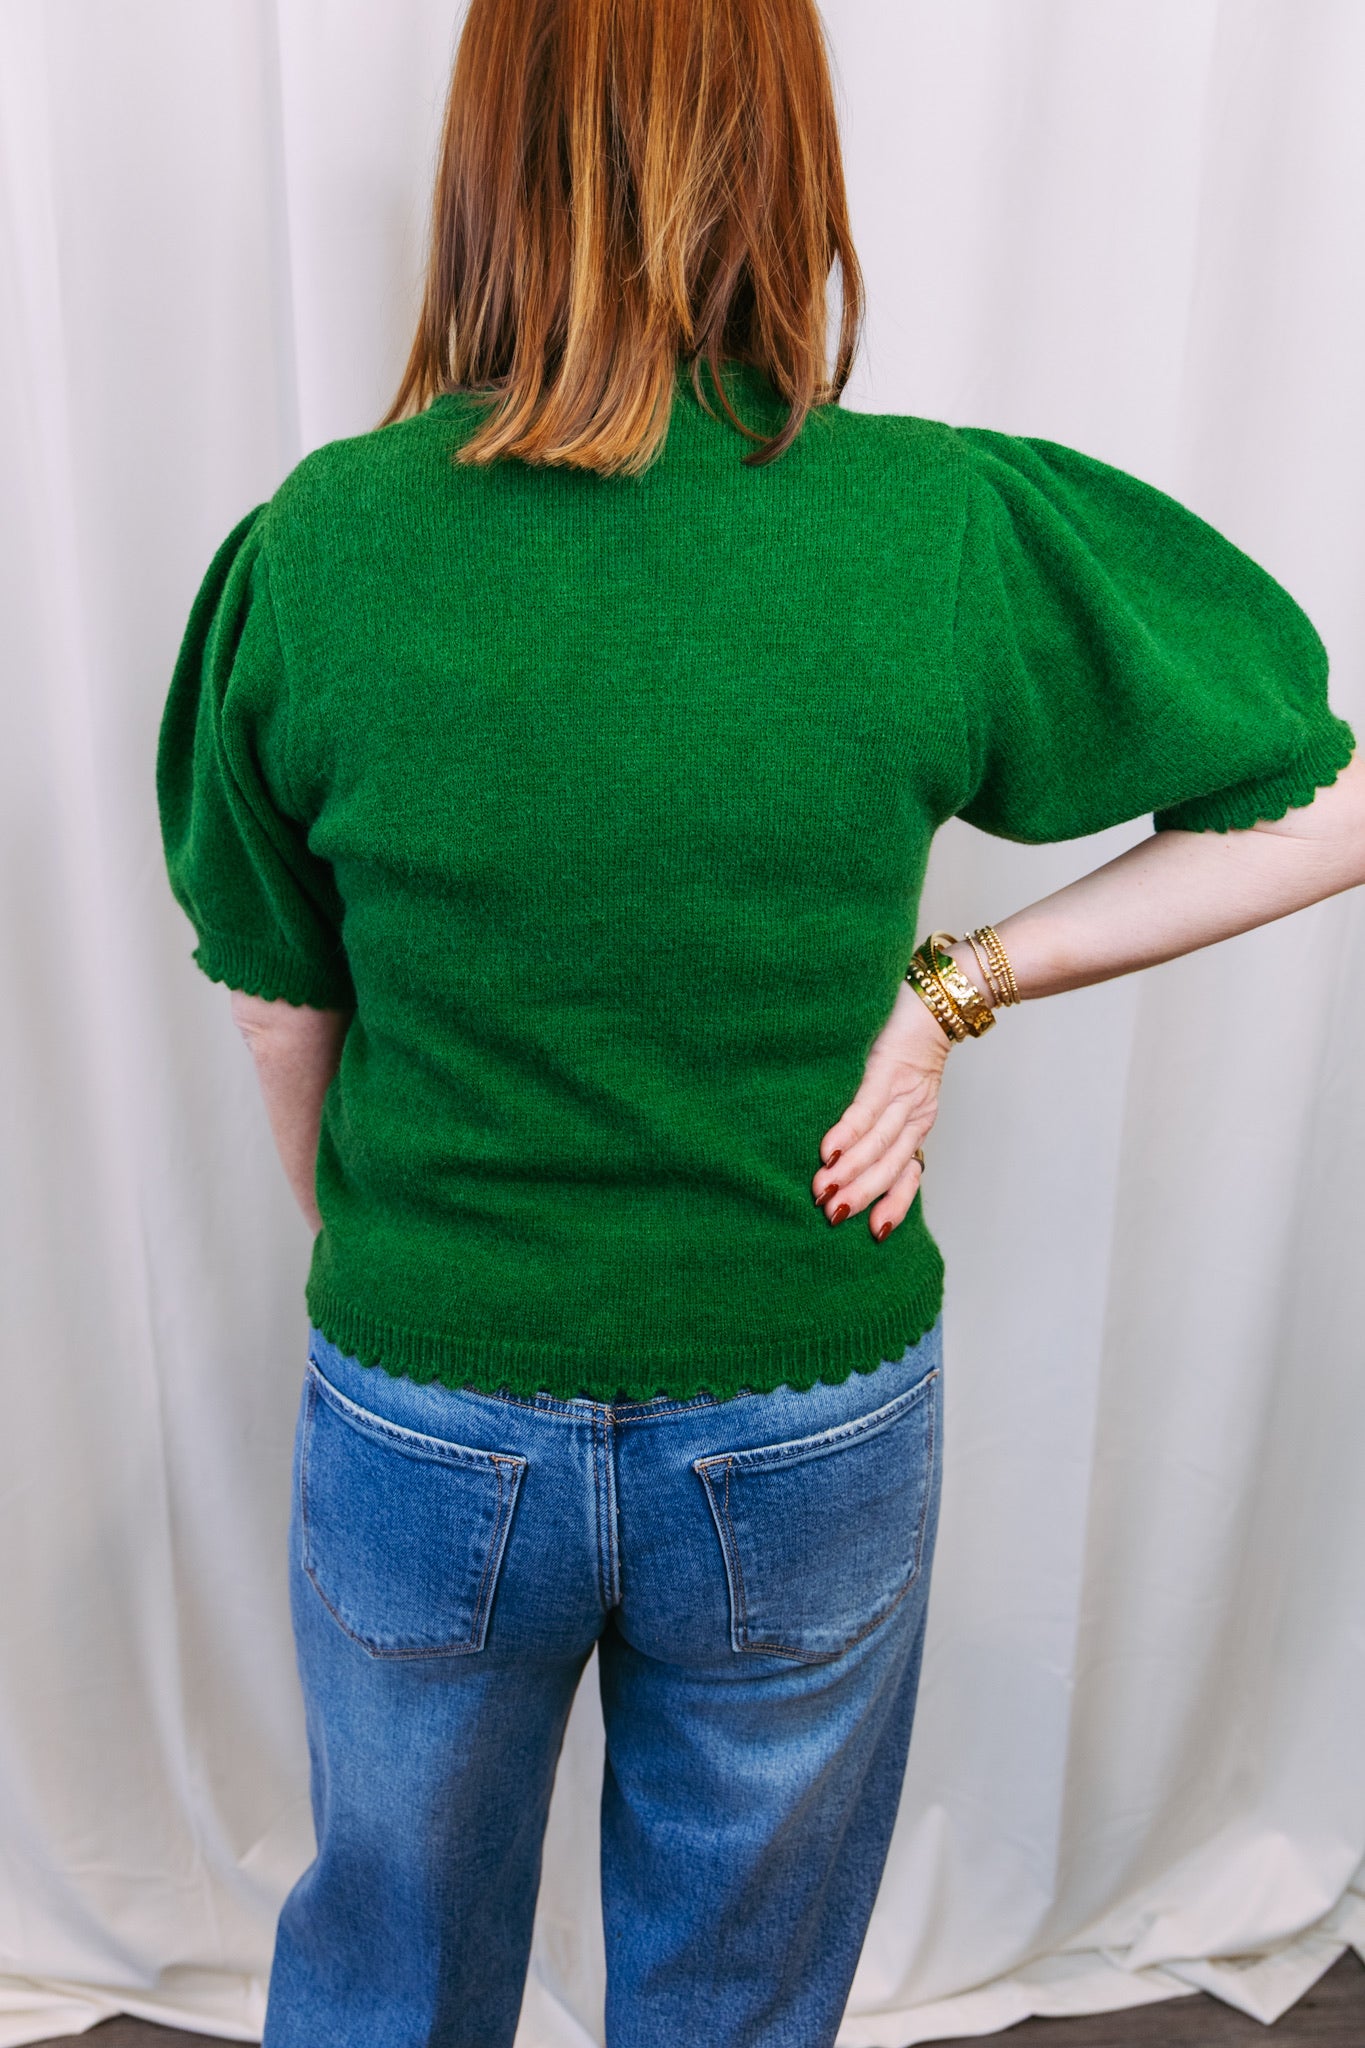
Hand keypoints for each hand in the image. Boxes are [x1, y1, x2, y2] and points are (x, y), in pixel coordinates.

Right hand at [811, 977, 950, 1238]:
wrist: (939, 994)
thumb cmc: (908, 1039)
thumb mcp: (902, 1085)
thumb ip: (882, 1114)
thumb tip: (847, 1149)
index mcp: (917, 1121)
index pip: (908, 1172)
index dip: (894, 1203)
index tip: (877, 1233)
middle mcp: (914, 1113)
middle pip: (890, 1164)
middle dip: (861, 1194)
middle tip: (832, 1216)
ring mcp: (902, 1092)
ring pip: (878, 1142)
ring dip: (850, 1170)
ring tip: (824, 1192)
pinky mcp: (886, 1069)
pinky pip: (866, 1107)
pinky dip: (847, 1132)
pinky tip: (829, 1152)